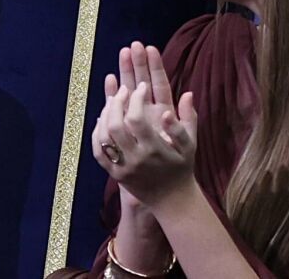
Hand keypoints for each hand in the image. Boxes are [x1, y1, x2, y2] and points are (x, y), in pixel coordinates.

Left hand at [91, 41, 198, 211]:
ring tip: (113, 101)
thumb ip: (187, 120)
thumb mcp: (190, 145)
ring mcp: (122, 168)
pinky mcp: (114, 174)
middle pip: (115, 126)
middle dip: (116, 103)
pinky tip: (103, 119)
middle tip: (123, 90)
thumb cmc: (182, 168)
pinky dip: (97, 133)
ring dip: (105, 114)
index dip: (136, 99)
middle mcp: (136, 159)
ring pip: (104, 137)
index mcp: (155, 150)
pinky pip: (98, 151)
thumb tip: (187, 94)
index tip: (141, 87)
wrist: (171, 200)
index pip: (136, 119)